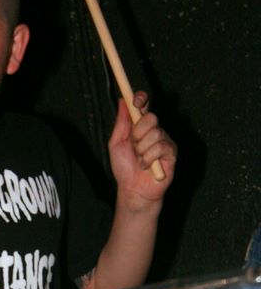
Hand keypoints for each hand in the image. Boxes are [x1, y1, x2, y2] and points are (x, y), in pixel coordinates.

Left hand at [108, 91, 176, 208]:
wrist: (132, 190)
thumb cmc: (124, 168)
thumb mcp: (116, 143)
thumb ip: (121, 122)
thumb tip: (122, 99)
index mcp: (140, 126)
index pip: (144, 105)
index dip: (141, 99)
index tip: (136, 102)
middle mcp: (154, 130)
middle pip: (151, 117)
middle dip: (138, 132)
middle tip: (133, 146)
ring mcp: (164, 140)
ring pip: (155, 133)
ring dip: (142, 149)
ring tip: (140, 160)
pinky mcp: (171, 152)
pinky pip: (161, 147)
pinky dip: (148, 158)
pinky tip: (146, 166)